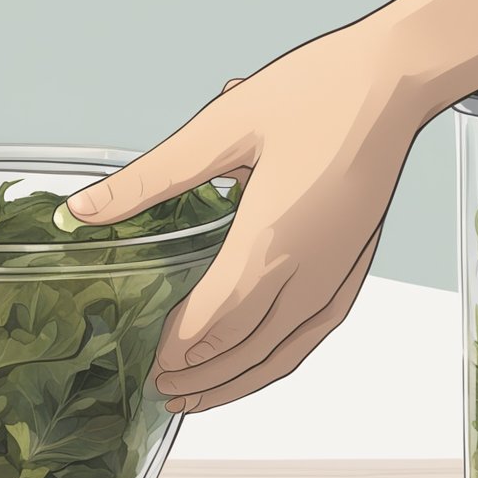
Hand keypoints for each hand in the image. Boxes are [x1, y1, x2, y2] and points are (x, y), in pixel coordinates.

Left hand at [66, 23, 430, 413]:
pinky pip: (316, 332)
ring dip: (239, 382)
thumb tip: (81, 208)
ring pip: (285, 351)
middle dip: (202, 377)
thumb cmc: (314, 92)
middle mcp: (309, 270)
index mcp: (270, 239)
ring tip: (198, 397)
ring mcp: (337, 272)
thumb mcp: (220, 127)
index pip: (215, 320)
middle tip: (162, 389)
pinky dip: (281, 359)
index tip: (150, 362)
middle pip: (247, 348)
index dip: (180, 348)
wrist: (396, 79)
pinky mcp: (354, 266)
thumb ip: (149, 178)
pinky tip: (261, 364)